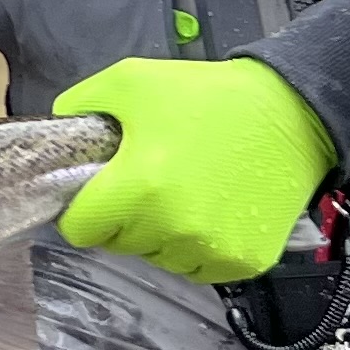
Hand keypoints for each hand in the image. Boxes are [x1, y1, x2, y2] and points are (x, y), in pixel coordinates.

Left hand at [53, 55, 336, 283]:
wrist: (291, 114)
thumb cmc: (208, 96)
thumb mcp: (130, 81)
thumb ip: (80, 105)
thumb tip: (58, 132)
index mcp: (140, 188)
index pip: (81, 230)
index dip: (84, 209)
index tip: (100, 190)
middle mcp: (174, 228)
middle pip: (119, 243)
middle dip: (123, 217)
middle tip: (149, 180)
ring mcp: (212, 250)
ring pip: (158, 258)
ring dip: (160, 234)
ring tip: (183, 191)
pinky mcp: (244, 263)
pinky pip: (197, 268)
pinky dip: (196, 247)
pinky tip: (210, 209)